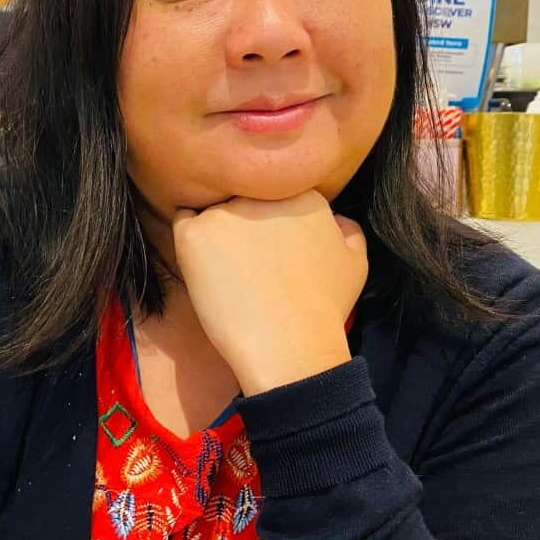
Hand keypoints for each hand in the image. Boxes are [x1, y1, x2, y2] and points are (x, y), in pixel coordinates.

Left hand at [172, 190, 367, 395]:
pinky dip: (191, 243)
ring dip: (217, 235)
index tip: (271, 253)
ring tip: (229, 273)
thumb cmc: (324, 310)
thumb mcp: (355, 263)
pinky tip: (206, 270)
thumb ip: (347, 229)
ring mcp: (226, 211)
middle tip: (249, 264)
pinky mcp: (195, 233)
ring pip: (214, 212)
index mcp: (303, 194)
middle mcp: (263, 193)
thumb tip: (335, 219)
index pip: (274, 195)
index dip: (269, 225)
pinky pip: (184, 222)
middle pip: (244, 199)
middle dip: (244, 224)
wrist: (290, 346)